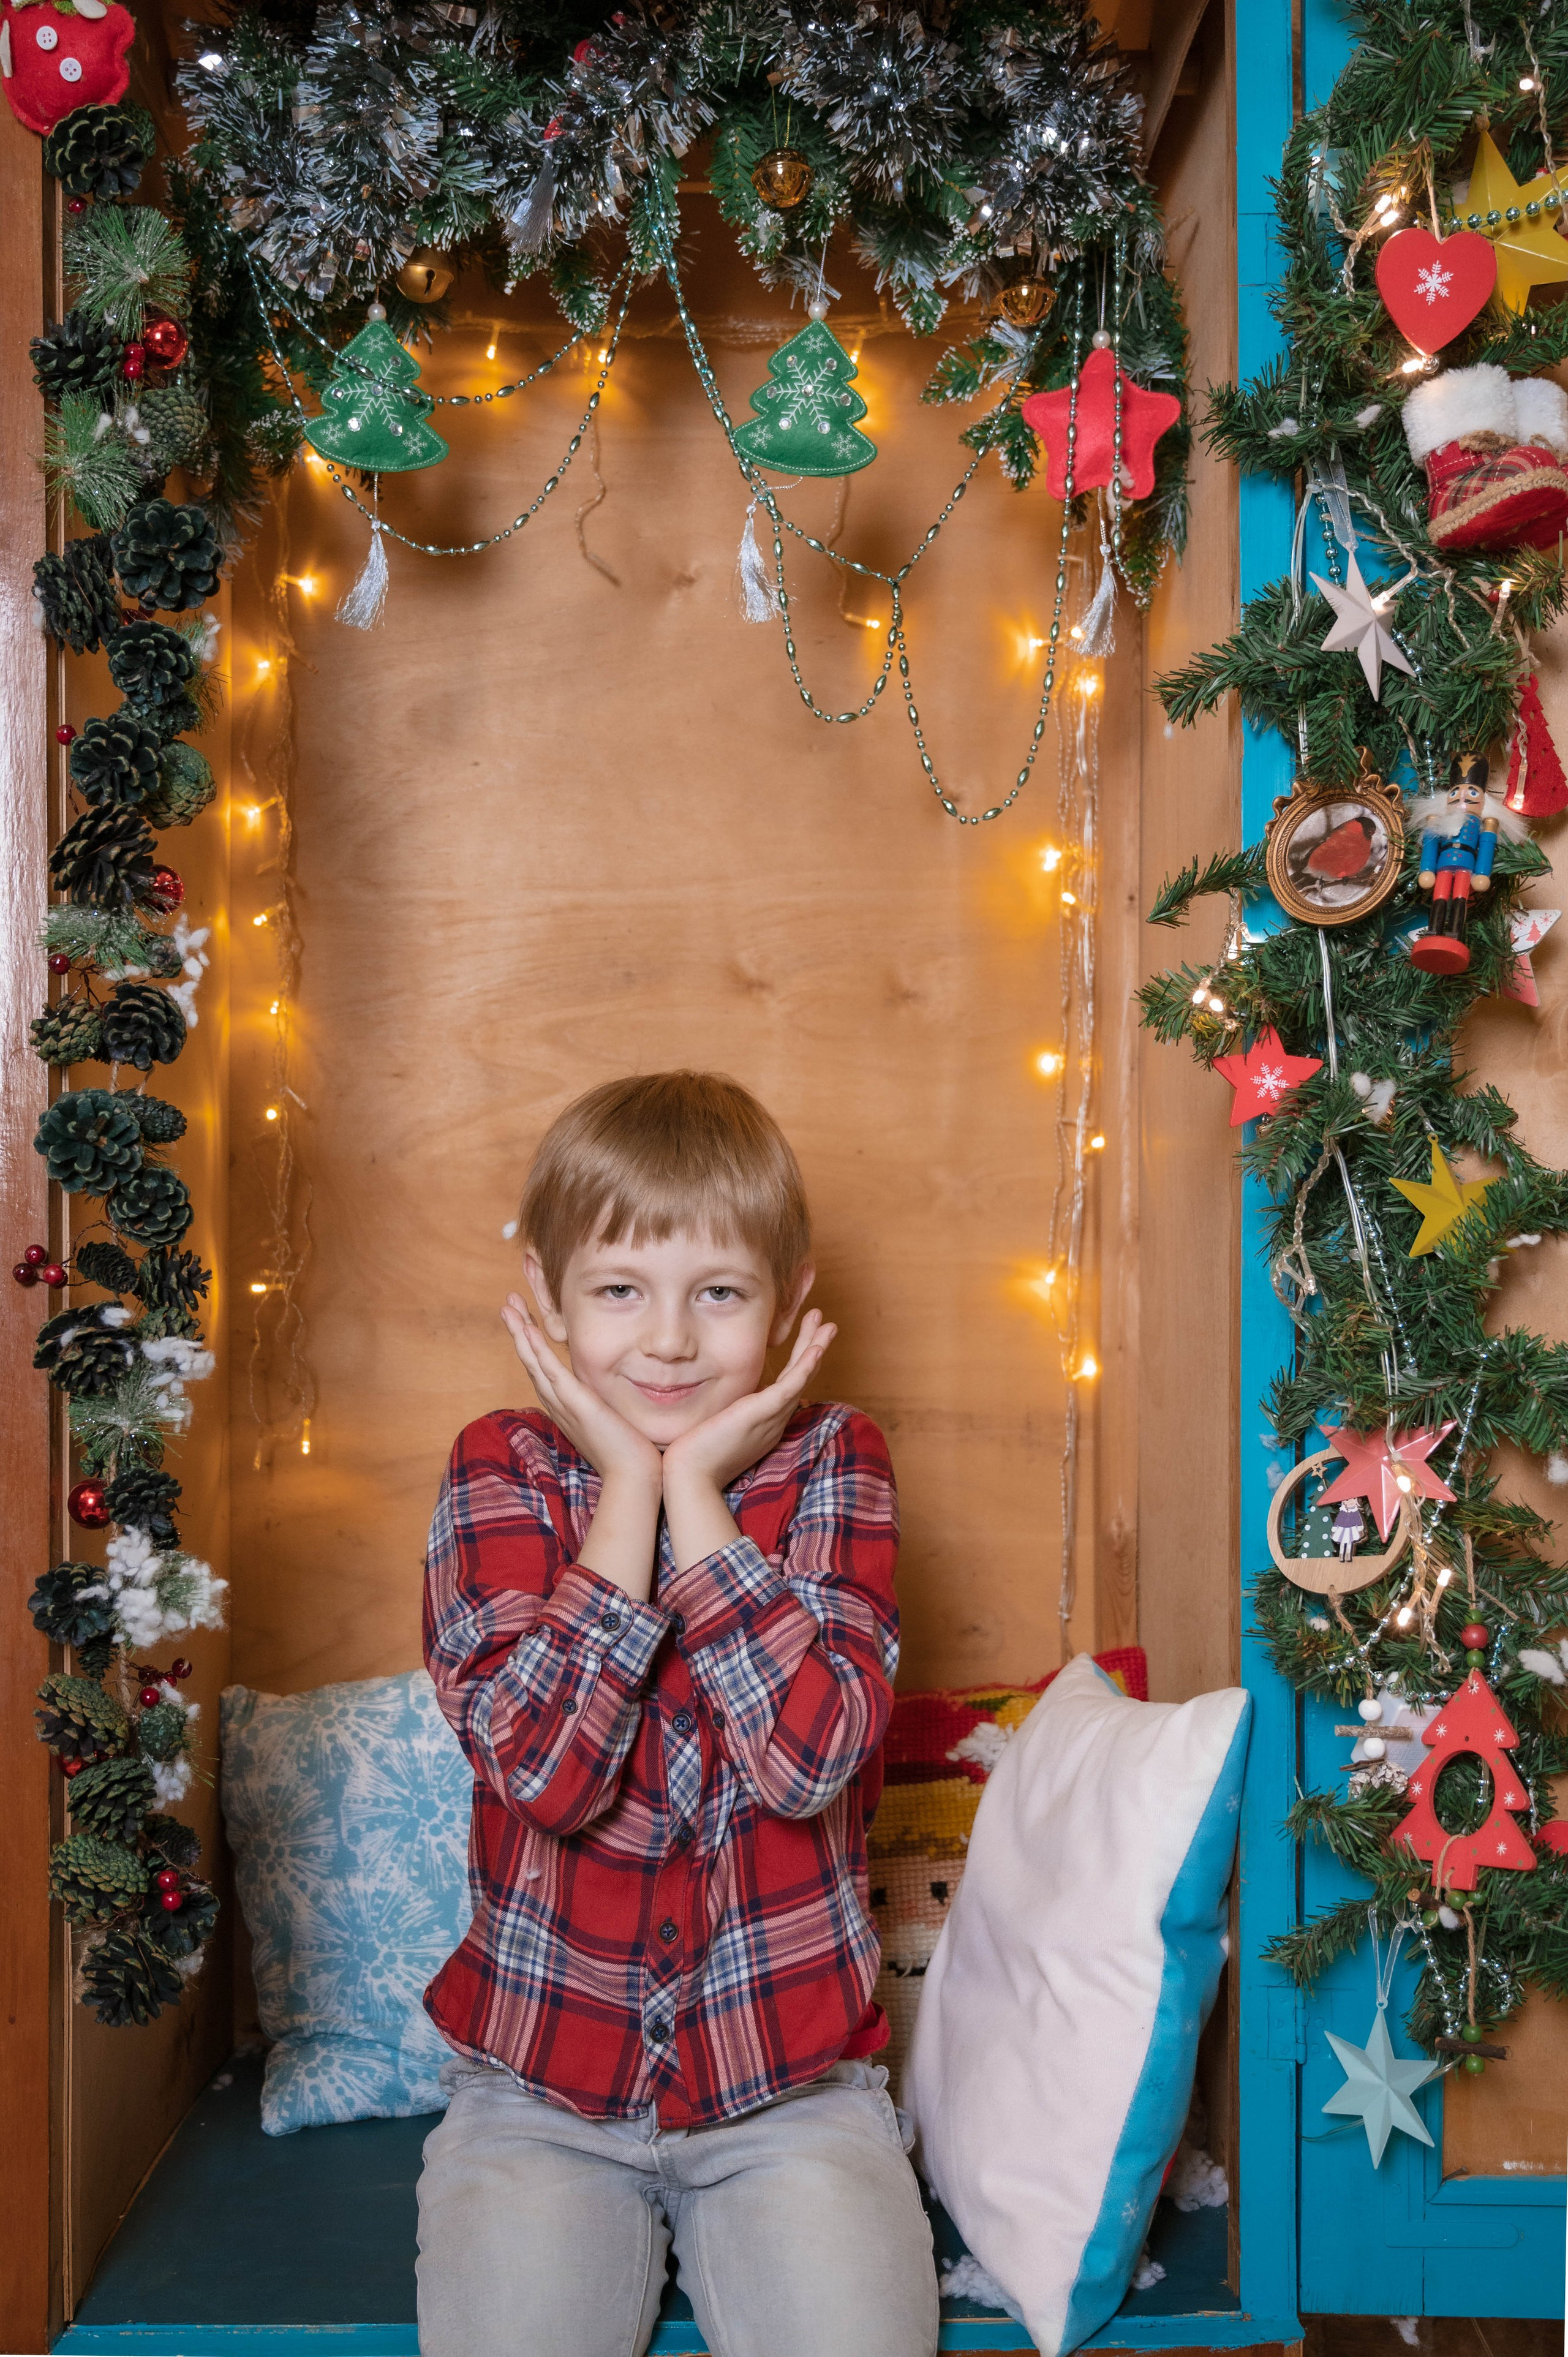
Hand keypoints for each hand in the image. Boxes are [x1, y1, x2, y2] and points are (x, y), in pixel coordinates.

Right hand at [501, 1294, 660, 1493]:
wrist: (634, 1479)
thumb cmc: (631, 1455)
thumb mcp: (615, 1422)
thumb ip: (610, 1408)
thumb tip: (617, 1397)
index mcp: (568, 1409)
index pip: (544, 1370)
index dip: (532, 1345)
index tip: (525, 1320)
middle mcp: (560, 1406)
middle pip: (532, 1362)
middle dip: (520, 1331)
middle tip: (508, 1303)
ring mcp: (566, 1406)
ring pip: (535, 1362)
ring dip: (521, 1332)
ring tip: (509, 1305)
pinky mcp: (578, 1406)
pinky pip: (552, 1373)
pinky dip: (538, 1350)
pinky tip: (528, 1329)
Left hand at [661, 1310, 836, 1500]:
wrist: (690, 1477)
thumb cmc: (696, 1455)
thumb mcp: (718, 1425)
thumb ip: (729, 1411)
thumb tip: (727, 1398)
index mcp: (766, 1422)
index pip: (789, 1385)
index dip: (802, 1360)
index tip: (809, 1339)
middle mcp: (774, 1420)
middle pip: (801, 1378)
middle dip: (814, 1348)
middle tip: (827, 1323)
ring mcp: (771, 1418)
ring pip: (801, 1378)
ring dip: (816, 1349)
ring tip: (828, 1324)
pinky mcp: (761, 1415)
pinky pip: (789, 1388)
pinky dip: (805, 1368)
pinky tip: (816, 1349)